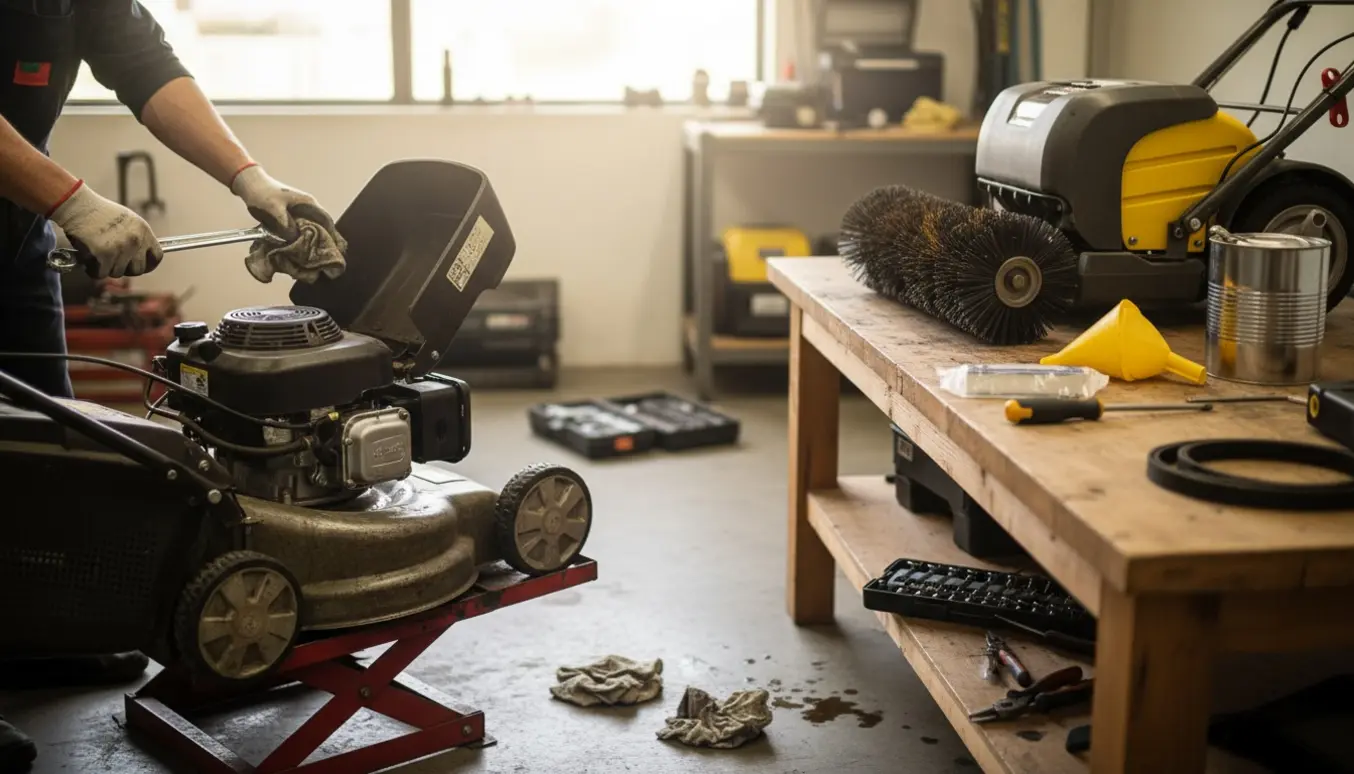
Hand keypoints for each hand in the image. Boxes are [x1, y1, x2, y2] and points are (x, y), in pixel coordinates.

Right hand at [47, 182, 161, 277]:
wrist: (78, 205)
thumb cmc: (99, 212)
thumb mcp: (128, 220)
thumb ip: (137, 237)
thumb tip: (141, 256)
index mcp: (143, 231)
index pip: (157, 257)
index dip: (148, 265)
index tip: (141, 267)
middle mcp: (135, 241)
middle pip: (137, 270)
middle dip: (125, 269)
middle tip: (112, 261)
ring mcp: (120, 249)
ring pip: (117, 273)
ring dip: (106, 267)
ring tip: (97, 253)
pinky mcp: (104, 255)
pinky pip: (100, 273)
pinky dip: (93, 269)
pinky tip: (88, 258)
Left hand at [230, 164, 343, 246]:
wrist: (248, 184)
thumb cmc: (262, 193)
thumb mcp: (274, 210)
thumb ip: (286, 225)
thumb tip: (295, 240)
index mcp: (308, 204)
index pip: (326, 220)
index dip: (333, 235)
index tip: (335, 249)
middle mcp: (307, 208)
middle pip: (321, 226)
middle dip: (324, 241)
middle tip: (325, 258)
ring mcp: (299, 212)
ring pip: (311, 229)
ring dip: (312, 241)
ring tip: (313, 257)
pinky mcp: (290, 216)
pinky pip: (300, 230)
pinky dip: (301, 239)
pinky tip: (298, 249)